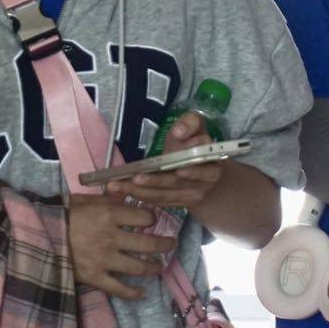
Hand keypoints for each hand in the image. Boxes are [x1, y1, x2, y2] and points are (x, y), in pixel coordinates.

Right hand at [68, 195, 178, 297]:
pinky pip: (118, 288)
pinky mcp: (94, 277)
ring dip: (154, 267)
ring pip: (139, 266)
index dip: (152, 217)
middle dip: (165, 244)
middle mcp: (112, 238)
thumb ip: (107, 199)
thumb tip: (128, 198)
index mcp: (110, 215)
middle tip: (172, 244)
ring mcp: (104, 260)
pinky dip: (133, 293)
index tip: (152, 219)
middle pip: (149, 243)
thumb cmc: (60, 214)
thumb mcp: (83, 199)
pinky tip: (142, 293)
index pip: (145, 216)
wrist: (36, 234)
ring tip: (160, 266)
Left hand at [99, 111, 225, 211]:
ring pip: (162, 195)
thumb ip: (190, 123)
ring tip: (117, 185)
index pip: (204, 170)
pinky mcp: (174, 204)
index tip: (180, 171)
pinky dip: (138, 195)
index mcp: (211, 166)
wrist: (206, 173)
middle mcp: (200, 186)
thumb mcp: (198, 129)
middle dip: (155, 182)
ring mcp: (187, 198)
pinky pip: (155, 201)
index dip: (193, 172)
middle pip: (176, 184)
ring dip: (139, 191)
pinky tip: (121, 190)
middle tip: (135, 178)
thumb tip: (179, 131)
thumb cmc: (196, 145)